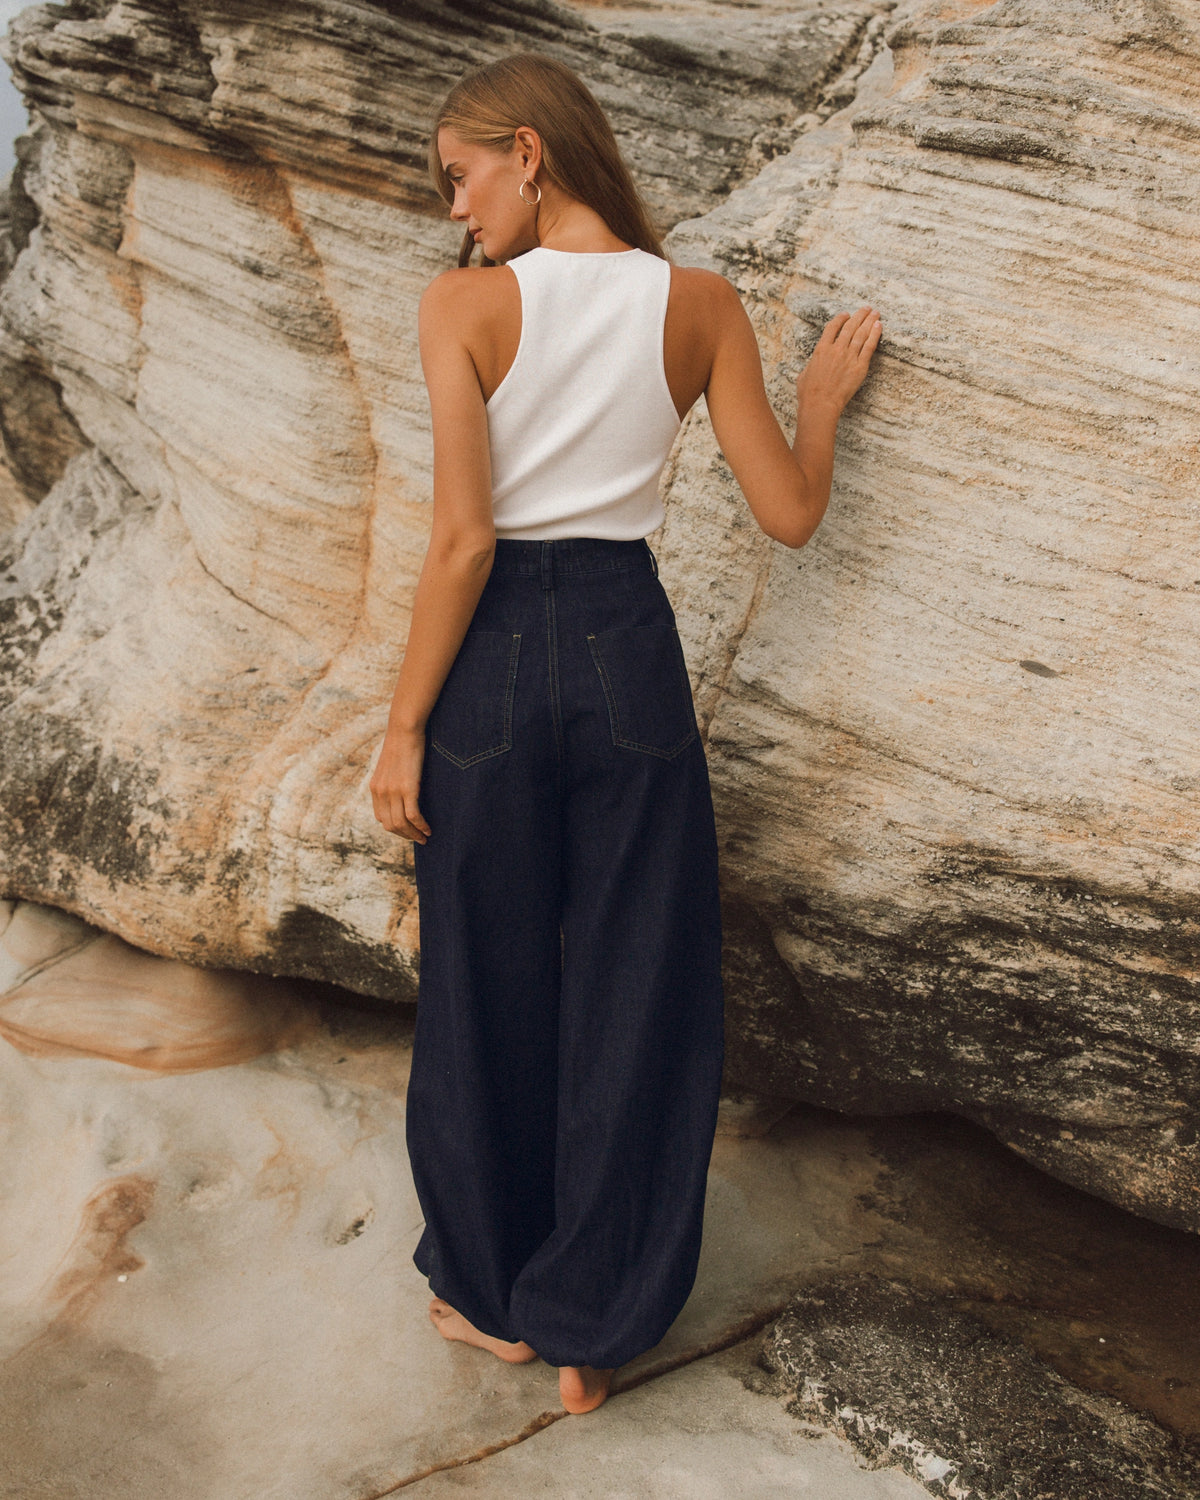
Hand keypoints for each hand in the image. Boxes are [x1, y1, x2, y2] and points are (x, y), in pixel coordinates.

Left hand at [370, 724, 431, 842]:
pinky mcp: (407, 788)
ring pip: (401, 824)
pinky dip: (421, 826)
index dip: (395, 828)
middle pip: (390, 825)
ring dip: (414, 834)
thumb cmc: (402, 744)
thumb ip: (392, 780)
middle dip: (405, 835)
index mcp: (375, 788)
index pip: (382, 818)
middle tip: (419, 839)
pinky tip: (428, 829)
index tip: (408, 830)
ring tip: (425, 837)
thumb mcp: (391, 765)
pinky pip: (413, 816)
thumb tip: (401, 789)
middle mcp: (381, 792)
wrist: (404, 730)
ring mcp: (393, 791)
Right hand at [797, 305, 881, 413]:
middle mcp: (836, 349)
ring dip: (869, 321)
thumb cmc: (809, 393)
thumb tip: (812, 366)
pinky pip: (869, 346)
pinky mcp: (859, 367)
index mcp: (821, 349)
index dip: (841, 318)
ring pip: (861, 333)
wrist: (820, 404)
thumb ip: (811, 365)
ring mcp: (849, 357)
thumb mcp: (804, 374)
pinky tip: (879, 326)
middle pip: (850, 326)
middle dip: (859, 315)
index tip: (846, 314)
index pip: (833, 327)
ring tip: (875, 312)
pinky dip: (875, 334)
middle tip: (866, 308)